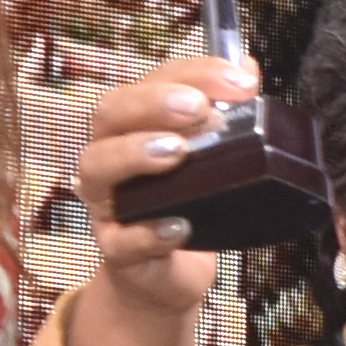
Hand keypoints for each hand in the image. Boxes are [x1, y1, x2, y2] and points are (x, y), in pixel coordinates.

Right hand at [49, 52, 259, 345]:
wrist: (165, 276)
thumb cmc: (185, 206)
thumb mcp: (210, 157)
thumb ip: (223, 113)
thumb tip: (247, 69)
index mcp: (133, 124)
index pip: (154, 80)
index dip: (195, 73)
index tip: (240, 81)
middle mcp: (110, 155)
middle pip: (111, 112)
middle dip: (155, 103)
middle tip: (198, 108)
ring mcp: (107, 203)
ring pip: (97, 167)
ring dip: (135, 153)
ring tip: (177, 153)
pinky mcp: (115, 250)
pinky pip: (119, 240)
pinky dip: (147, 233)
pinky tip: (178, 226)